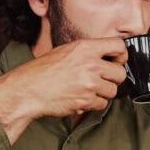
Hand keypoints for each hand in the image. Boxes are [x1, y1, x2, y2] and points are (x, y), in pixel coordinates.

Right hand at [0, 38, 127, 142]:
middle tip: (102, 80)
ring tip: (88, 90)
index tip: (117, 61)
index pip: (119, 46)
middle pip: (120, 73)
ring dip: (103, 93)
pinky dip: (94, 104)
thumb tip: (107, 56)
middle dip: (113, 79)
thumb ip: (87, 53)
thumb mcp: (65, 51)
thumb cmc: (43, 71)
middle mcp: (90, 64)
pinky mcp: (86, 100)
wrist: (28, 89)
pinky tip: (81, 98)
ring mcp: (89, 83)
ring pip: (113, 91)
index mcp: (85, 48)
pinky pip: (102, 104)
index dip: (121, 55)